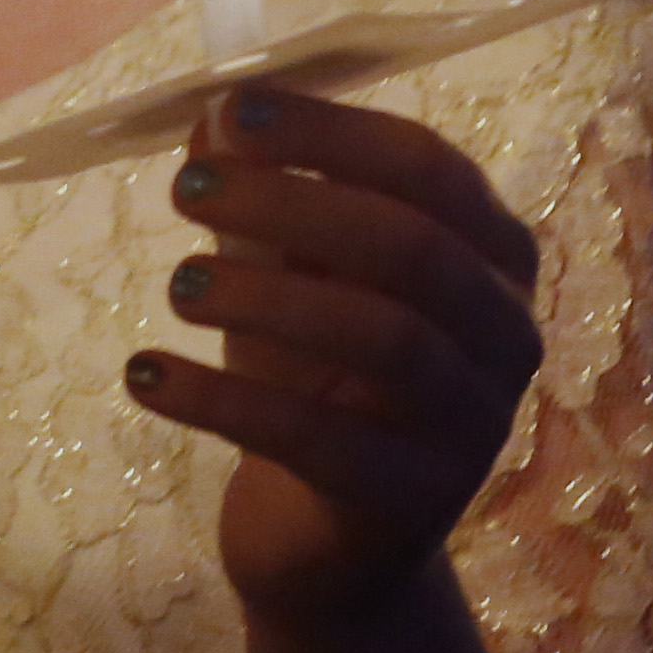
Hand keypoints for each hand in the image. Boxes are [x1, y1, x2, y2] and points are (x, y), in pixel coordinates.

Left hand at [124, 85, 546, 633]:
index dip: (332, 134)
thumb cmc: (319, 377)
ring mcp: (472, 423)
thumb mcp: (287, 271)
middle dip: (293, 206)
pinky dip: (222, 399)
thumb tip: (212, 111)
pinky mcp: (413, 501)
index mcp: (493, 253)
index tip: (233, 111)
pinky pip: (317, 438)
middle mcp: (507, 332)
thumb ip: (264, 190)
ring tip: (175, 285)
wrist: (332, 542)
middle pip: (412, 247)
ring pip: (383, 338)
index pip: (428, 168)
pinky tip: (145, 375)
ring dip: (265, 298)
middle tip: (187, 191)